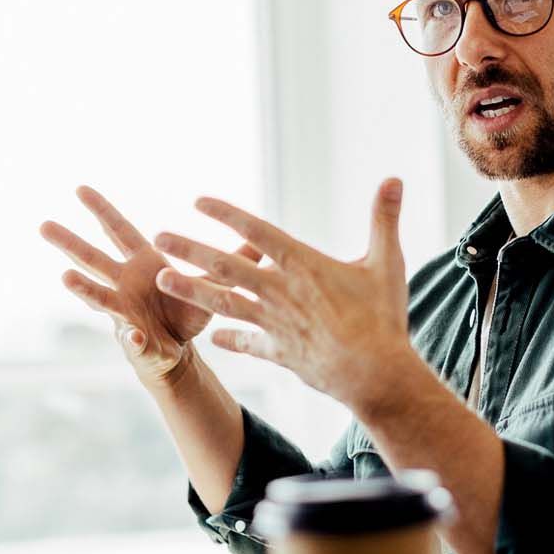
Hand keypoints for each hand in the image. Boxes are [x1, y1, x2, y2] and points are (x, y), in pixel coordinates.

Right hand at [41, 186, 261, 387]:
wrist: (178, 352)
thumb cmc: (187, 312)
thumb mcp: (212, 283)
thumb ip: (233, 261)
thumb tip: (261, 238)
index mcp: (142, 264)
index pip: (118, 231)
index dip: (101, 210)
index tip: (80, 188)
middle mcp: (124, 284)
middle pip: (93, 257)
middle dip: (69, 242)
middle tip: (44, 225)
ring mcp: (122, 312)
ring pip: (97, 297)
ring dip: (82, 288)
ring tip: (65, 278)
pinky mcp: (134, 340)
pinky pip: (134, 339)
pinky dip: (136, 339)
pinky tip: (137, 336)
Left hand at [150, 178, 415, 414]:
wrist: (374, 374)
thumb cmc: (382, 317)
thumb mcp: (387, 263)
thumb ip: (384, 219)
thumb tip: (394, 179)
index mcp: (303, 265)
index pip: (257, 232)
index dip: (227, 215)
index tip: (199, 201)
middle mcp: (280, 292)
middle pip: (226, 266)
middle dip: (191, 249)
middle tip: (158, 238)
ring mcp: (275, 323)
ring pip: (224, 303)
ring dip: (191, 290)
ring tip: (161, 280)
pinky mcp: (279, 352)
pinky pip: (248, 343)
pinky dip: (231, 339)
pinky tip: (213, 337)